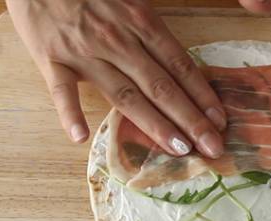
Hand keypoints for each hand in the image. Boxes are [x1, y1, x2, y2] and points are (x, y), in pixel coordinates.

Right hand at [6, 0, 228, 157]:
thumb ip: (154, 28)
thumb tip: (180, 63)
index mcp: (141, 22)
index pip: (180, 66)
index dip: (202, 96)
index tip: (220, 122)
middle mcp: (118, 40)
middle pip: (161, 87)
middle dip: (191, 120)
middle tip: (212, 147)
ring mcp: (85, 52)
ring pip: (125, 95)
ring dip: (154, 124)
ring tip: (179, 149)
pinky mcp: (51, 58)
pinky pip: (61, 89)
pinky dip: (69, 113)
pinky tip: (81, 137)